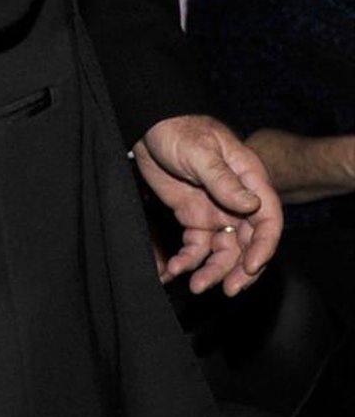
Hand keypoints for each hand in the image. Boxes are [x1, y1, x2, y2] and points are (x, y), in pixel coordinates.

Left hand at [130, 113, 281, 295]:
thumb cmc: (178, 130)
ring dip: (214, 271)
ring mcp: (216, 211)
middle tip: (228, 289)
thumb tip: (251, 206)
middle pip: (249, 243)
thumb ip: (224, 180)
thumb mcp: (201, 152)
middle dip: (241, 270)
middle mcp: (237, 201)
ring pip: (224, 251)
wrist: (147, 127)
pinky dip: (188, 260)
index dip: (265, 246)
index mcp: (249, 182)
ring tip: (196, 285)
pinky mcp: (194, 218)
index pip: (269, 220)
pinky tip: (175, 269)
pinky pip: (197, 246)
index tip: (251, 267)